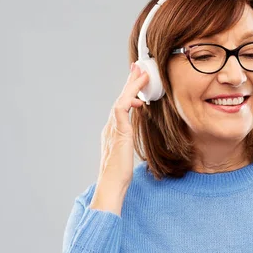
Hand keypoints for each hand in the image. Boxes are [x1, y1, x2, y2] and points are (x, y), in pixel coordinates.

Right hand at [90, 63, 148, 213]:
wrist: (111, 185)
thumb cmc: (120, 175)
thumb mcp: (127, 153)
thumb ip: (129, 141)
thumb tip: (134, 136)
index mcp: (113, 130)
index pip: (122, 105)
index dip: (129, 91)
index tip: (137, 79)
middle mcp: (110, 126)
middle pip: (120, 98)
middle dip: (129, 81)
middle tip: (138, 66)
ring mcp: (112, 128)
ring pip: (121, 100)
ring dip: (131, 86)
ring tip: (141, 73)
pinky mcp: (117, 133)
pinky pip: (121, 110)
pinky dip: (129, 100)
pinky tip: (138, 97)